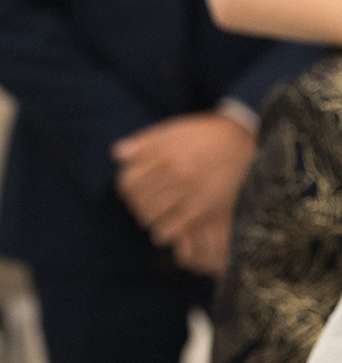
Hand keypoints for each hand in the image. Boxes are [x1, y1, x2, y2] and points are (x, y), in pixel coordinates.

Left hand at [113, 111, 255, 275]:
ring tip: (152, 217)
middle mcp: (174, 173)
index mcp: (163, 154)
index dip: (124, 188)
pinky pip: (171, 229)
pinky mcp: (203, 209)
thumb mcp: (173, 130)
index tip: (129, 191)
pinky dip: (163, 232)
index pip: (128, 180)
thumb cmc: (206, 135)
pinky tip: (164, 229)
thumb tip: (117, 154)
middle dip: (135, 205)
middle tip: (141, 206)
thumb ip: (144, 142)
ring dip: (147, 218)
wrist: (245, 142)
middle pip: (137, 199)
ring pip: (150, 215)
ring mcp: (189, 192)